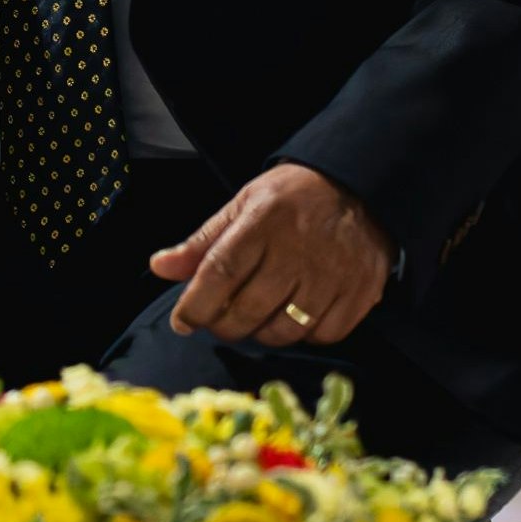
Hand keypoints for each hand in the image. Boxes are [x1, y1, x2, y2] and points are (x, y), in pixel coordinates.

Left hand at [148, 165, 395, 346]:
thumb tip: (160, 267)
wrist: (360, 186)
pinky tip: (295, 316)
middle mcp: (298, 250)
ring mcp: (333, 274)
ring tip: (256, 316)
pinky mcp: (360, 292)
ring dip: (261, 333)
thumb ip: (201, 242)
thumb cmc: (291, 198)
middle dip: (223, 325)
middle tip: (219, 320)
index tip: (183, 322)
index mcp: (263, 221)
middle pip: (248, 310)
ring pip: (284, 331)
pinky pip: (324, 335)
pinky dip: (304, 335)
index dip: (196, 305)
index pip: (220, 273)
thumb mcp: (242, 205)